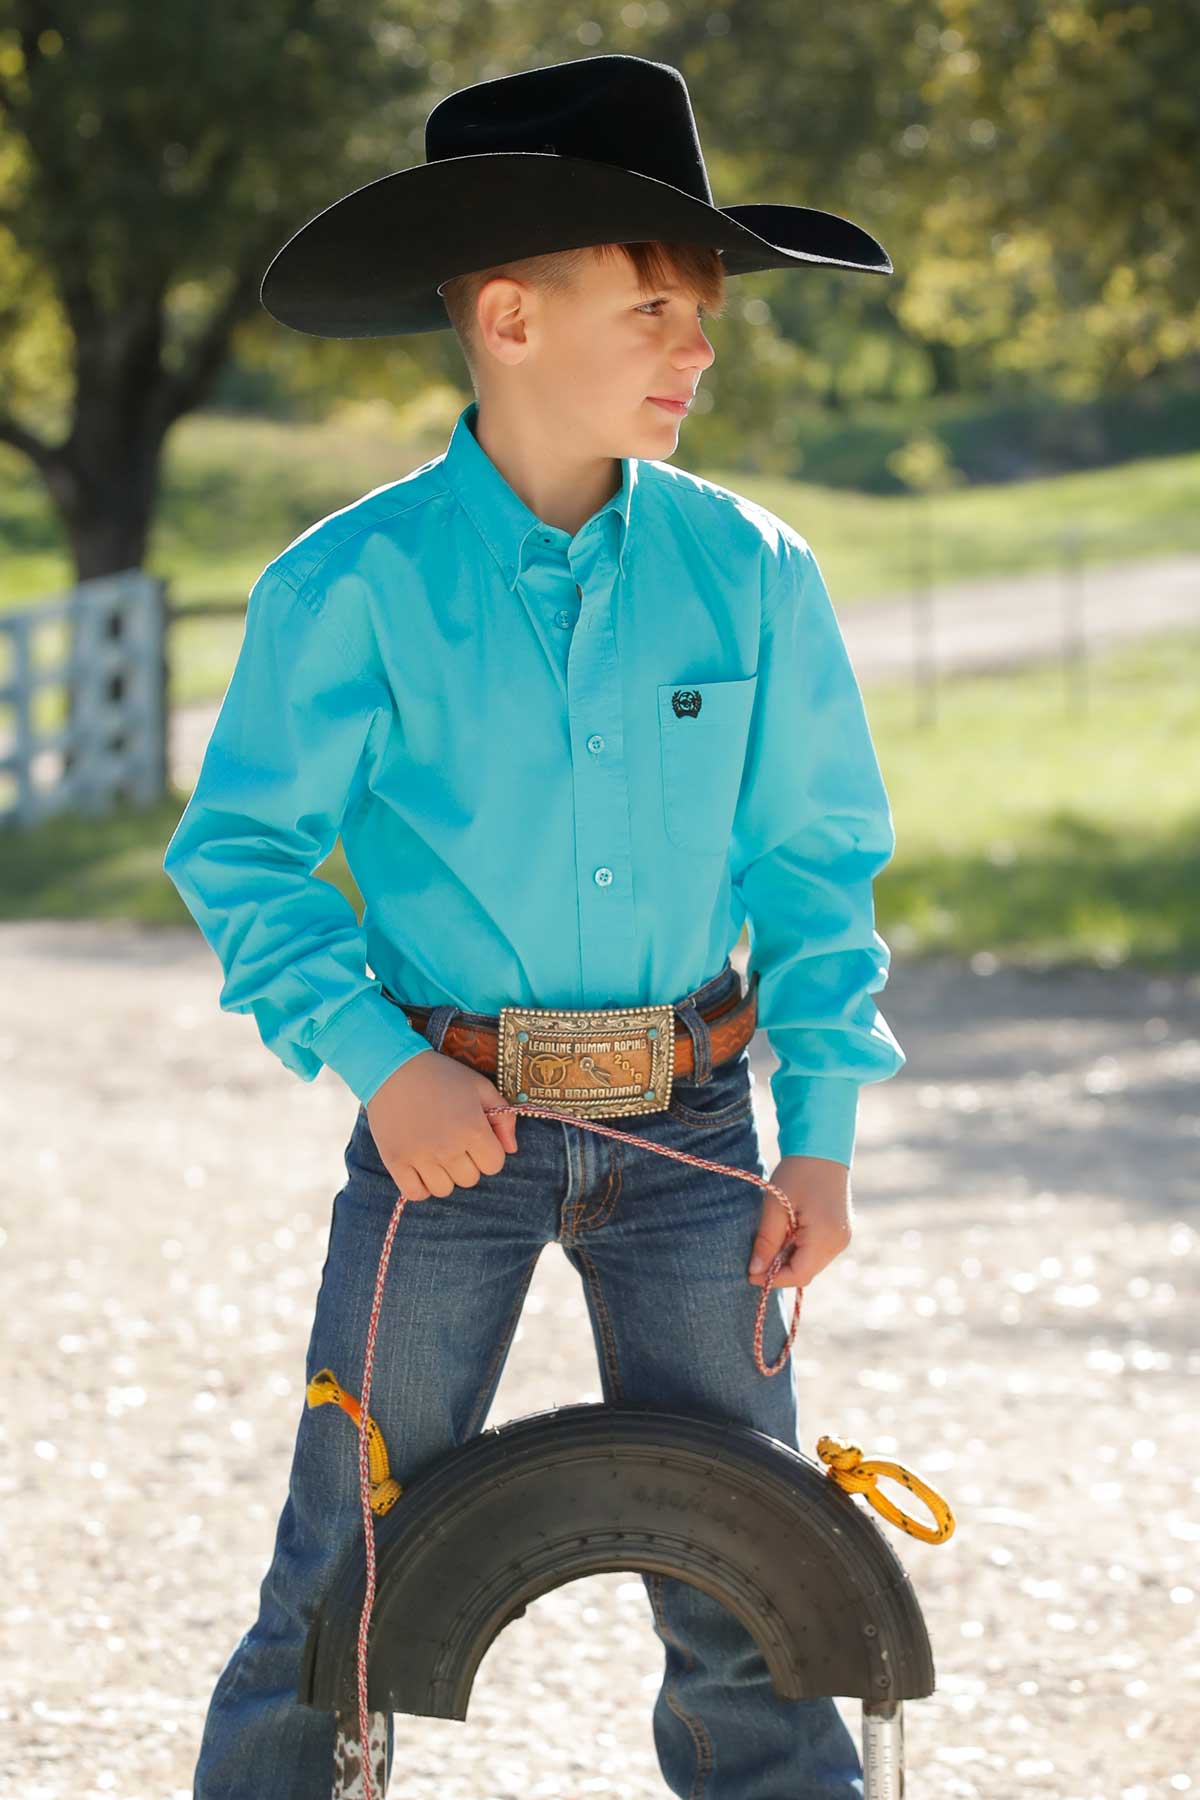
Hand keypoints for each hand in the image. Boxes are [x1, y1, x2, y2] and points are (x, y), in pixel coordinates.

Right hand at [365, 1051, 517, 1200]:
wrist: (392, 1068)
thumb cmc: (440, 1075)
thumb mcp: (480, 1086)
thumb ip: (504, 1117)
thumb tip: (511, 1149)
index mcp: (473, 1129)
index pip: (494, 1165)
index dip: (488, 1152)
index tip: (475, 1138)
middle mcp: (448, 1148)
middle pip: (470, 1179)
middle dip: (467, 1162)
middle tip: (453, 1140)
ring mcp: (420, 1157)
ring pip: (444, 1190)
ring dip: (444, 1175)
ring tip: (436, 1152)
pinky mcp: (396, 1162)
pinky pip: (416, 1193)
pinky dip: (420, 1186)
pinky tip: (420, 1167)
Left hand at [748, 1155, 852, 1289]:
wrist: (822, 1148)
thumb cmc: (797, 1173)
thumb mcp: (775, 1206)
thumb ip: (767, 1242)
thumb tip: (755, 1272)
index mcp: (825, 1237)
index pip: (799, 1275)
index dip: (773, 1279)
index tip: (749, 1274)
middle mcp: (839, 1242)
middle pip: (806, 1272)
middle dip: (780, 1271)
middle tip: (756, 1258)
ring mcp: (842, 1238)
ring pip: (812, 1264)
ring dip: (789, 1260)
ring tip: (771, 1242)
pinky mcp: (840, 1232)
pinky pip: (818, 1252)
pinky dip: (799, 1250)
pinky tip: (786, 1234)